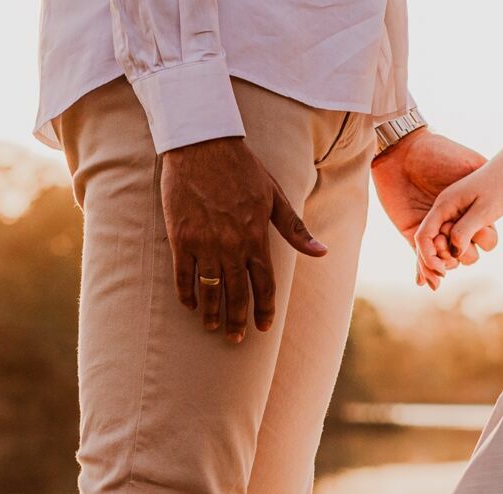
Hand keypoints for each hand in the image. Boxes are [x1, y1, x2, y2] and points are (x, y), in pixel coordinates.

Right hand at [161, 137, 326, 342]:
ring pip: (209, 289)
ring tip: (212, 326)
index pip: (264, 286)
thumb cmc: (243, 169)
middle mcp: (231, 246)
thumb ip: (296, 230)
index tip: (263, 328)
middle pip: (236, 294)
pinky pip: (182, 274)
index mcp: (256, 239)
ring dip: (211, 313)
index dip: (264, 311)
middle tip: (235, 338)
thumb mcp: (275, 196)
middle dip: (237, 320)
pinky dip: (186, 292)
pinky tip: (189, 304)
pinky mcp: (180, 237)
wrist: (202, 144)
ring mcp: (204, 243)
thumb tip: (322, 252)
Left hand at [373, 129, 502, 288]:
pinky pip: (420, 256)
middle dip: (461, 255)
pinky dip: (423, 270)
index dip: (481, 240)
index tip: (476, 234)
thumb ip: (502, 183)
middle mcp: (455, 221)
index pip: (485, 236)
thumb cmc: (441, 154)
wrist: (405, 149)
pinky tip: (424, 281)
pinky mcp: (412, 231)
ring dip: (442, 265)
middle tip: (448, 243)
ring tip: (436, 261)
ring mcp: (435, 228)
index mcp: (471, 209)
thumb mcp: (472, 167)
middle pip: (466, 253)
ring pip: (445, 258)